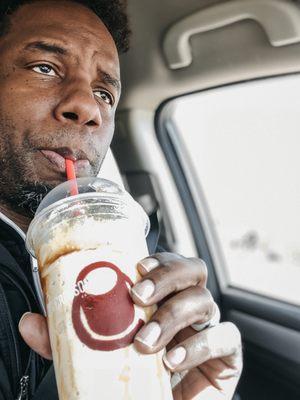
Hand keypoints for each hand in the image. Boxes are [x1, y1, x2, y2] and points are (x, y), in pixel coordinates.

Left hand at [18, 252, 241, 399]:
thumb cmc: (132, 376)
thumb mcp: (97, 353)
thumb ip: (67, 338)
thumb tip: (31, 323)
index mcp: (165, 297)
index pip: (169, 262)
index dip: (158, 259)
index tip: (136, 269)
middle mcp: (189, 305)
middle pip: (193, 270)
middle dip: (168, 277)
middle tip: (140, 297)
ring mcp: (210, 326)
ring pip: (204, 301)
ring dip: (173, 317)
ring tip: (146, 343)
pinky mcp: (227, 353)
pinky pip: (225, 337)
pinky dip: (199, 346)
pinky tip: (173, 361)